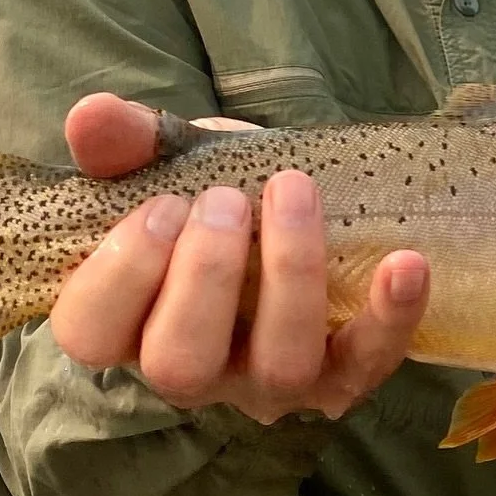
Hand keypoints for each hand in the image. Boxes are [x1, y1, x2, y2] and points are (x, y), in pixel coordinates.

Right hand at [49, 93, 429, 423]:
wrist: (300, 207)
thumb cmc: (219, 193)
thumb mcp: (174, 160)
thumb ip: (130, 141)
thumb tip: (90, 115)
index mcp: (133, 318)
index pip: (92, 331)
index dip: (120, 274)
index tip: (162, 205)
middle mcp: (197, 367)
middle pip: (180, 364)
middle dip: (204, 277)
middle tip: (228, 201)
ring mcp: (271, 380)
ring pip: (278, 368)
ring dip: (290, 277)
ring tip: (293, 192)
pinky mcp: (344, 374)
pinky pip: (369, 362)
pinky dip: (391, 316)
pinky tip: (405, 261)